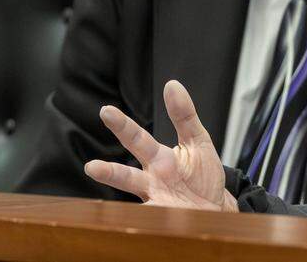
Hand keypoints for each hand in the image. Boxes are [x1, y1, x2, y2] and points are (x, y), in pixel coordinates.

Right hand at [84, 80, 237, 211]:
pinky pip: (151, 219)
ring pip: (135, 204)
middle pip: (127, 174)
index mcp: (158, 158)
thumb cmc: (203, 174)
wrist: (215, 207)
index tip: (106, 111)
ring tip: (98, 185)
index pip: (138, 139)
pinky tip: (138, 221)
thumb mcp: (198, 140)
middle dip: (109, 171)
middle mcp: (151, 180)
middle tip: (91, 168)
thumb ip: (184, 115)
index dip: (123, 126)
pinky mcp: (166, 218)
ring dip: (118, 200)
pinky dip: (144, 220)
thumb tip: (172, 85)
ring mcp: (156, 201)